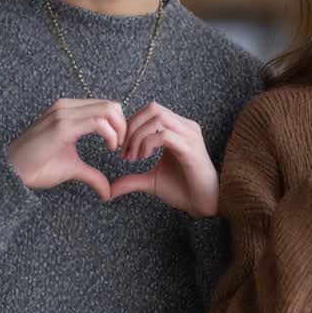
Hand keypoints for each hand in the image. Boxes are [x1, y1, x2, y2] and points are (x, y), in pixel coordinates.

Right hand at [8, 98, 125, 199]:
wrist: (11, 173)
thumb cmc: (36, 168)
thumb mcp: (73, 168)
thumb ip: (92, 175)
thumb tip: (108, 192)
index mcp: (68, 111)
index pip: (106, 106)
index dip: (120, 124)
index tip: (120, 145)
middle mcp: (66, 107)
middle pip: (110, 105)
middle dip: (124, 125)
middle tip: (122, 147)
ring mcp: (63, 114)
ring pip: (107, 110)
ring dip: (120, 129)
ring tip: (116, 148)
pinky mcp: (61, 127)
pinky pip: (97, 122)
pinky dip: (111, 134)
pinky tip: (110, 148)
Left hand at [110, 102, 218, 218]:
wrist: (203, 204)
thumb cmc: (183, 190)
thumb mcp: (151, 181)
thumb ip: (131, 180)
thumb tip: (109, 190)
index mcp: (177, 129)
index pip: (151, 111)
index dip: (131, 125)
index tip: (122, 148)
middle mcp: (185, 127)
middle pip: (153, 108)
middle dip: (132, 126)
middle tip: (124, 149)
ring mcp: (190, 135)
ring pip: (157, 118)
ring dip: (138, 135)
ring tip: (133, 156)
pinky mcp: (190, 148)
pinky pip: (164, 135)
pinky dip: (148, 143)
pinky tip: (143, 157)